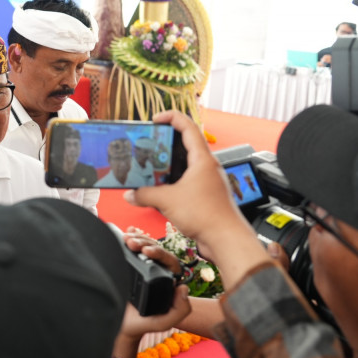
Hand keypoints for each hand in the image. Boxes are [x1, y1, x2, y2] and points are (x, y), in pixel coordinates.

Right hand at [117, 227, 190, 338]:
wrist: (118, 324)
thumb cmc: (142, 324)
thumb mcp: (164, 322)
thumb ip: (180, 310)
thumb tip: (183, 287)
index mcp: (168, 282)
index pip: (169, 261)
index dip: (159, 253)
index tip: (146, 251)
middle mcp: (157, 272)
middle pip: (155, 249)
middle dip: (144, 242)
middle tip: (132, 243)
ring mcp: (142, 267)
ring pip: (144, 246)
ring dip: (137, 238)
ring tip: (126, 238)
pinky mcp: (129, 265)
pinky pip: (133, 247)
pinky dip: (132, 236)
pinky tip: (128, 231)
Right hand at [124, 111, 270, 287]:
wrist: (226, 239)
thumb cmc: (208, 216)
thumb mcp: (166, 201)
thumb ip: (144, 195)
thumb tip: (131, 194)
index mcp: (202, 159)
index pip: (187, 126)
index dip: (170, 118)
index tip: (155, 119)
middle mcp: (208, 167)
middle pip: (185, 144)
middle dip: (165, 144)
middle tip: (148, 146)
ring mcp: (208, 181)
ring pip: (185, 165)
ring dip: (168, 166)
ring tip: (150, 169)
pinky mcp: (207, 195)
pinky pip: (187, 182)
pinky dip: (173, 182)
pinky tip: (160, 192)